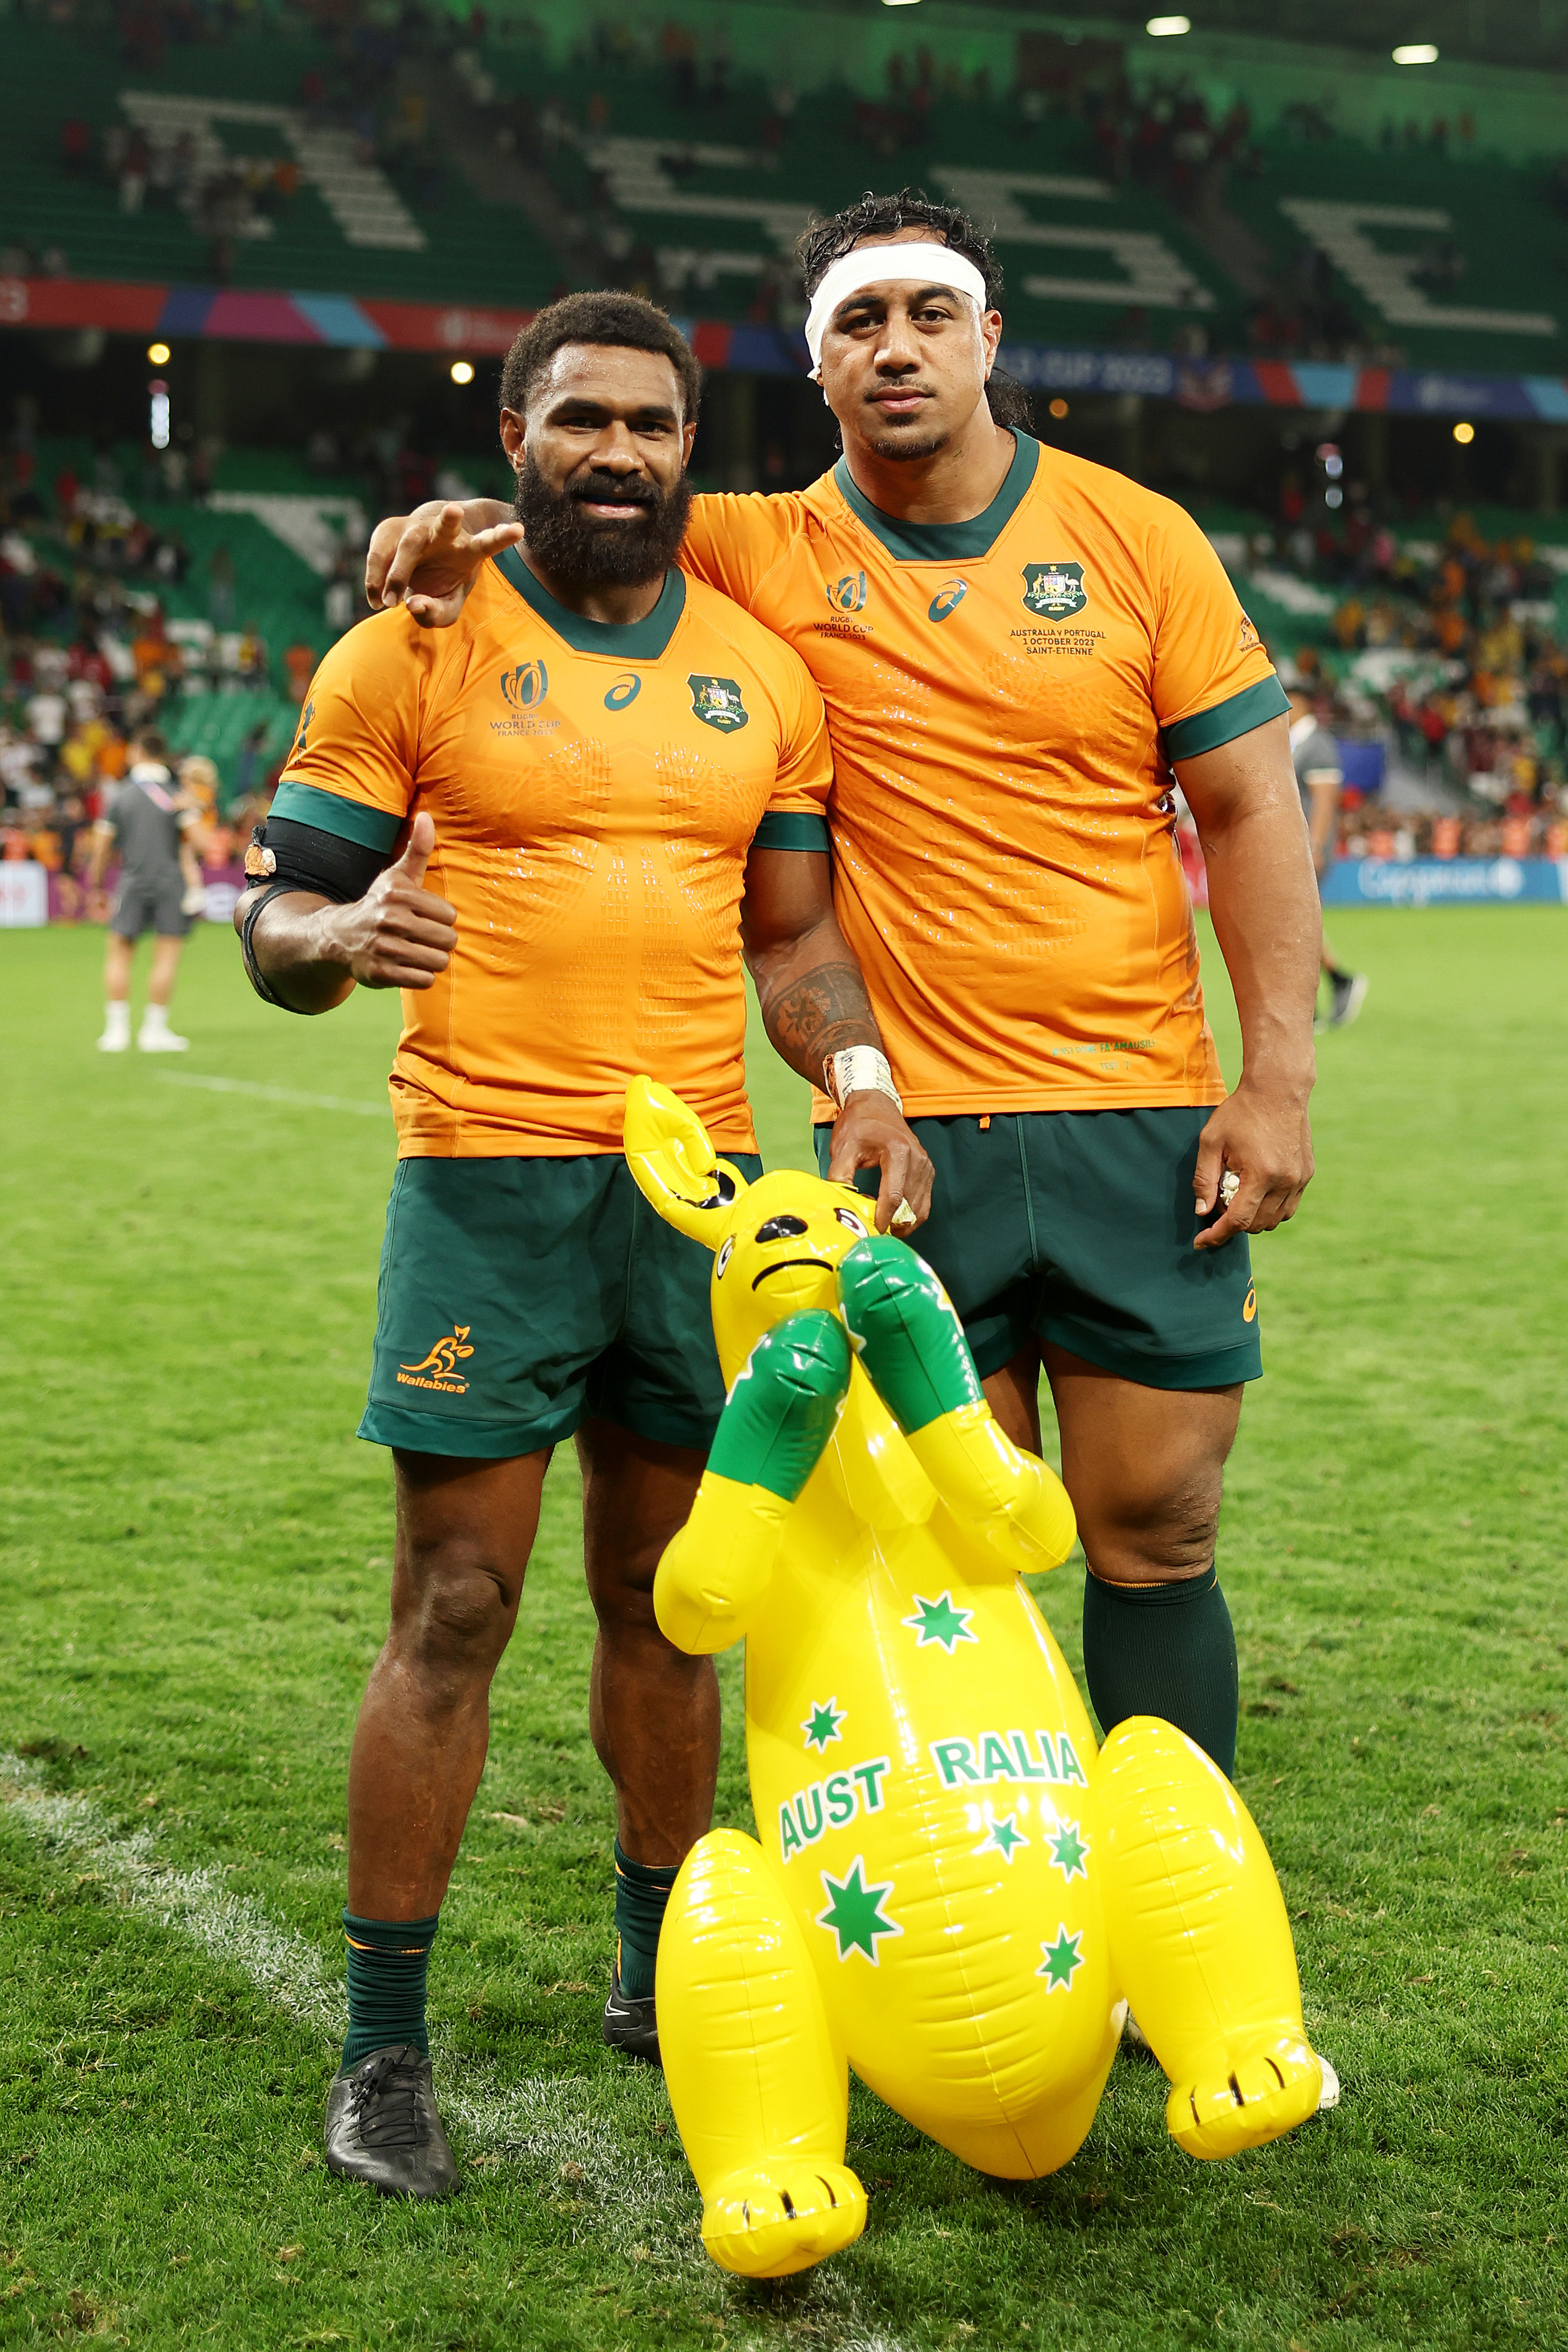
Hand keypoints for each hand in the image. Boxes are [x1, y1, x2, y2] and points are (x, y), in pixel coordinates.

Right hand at [322, 812, 455, 989]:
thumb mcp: (397, 876)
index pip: (450, 916)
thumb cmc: (379, 904)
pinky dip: (420, 976)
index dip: (441, 920)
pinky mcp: (381, 973)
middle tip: (422, 938)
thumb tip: (426, 816)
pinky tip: (406, 966)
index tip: (425, 918)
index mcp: (398, 894)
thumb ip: (417, 849)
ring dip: (432, 960)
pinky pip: (423, 980)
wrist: (340, 937)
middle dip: (440, 942)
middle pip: (448, 940)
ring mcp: (384, 948)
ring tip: (416, 952)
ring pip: (438, 961)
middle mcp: (390, 920)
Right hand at [364, 500, 520, 627]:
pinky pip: (379, 555)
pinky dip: (374, 581)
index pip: (488, 543)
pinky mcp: (389, 530)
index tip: (520, 530)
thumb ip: (436, 613)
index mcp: (467, 549)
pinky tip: (376, 600)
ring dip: (398, 573)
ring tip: (389, 604)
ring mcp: (415, 528)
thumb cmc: (438, 584)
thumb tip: (413, 605)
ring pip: (408, 543)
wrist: (415, 557)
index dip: (503, 537)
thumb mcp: (446, 606)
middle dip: (450, 519)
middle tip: (454, 511)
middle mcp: (443, 534)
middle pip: (447, 525)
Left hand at [826, 1093, 933, 1234]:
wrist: (876, 1105)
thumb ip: (840, 1175)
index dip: (882, 1219)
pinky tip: (893, 1218)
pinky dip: (910, 1215)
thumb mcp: (843, 1147)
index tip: (871, 1232)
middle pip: (908, 1206)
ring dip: (902, 1223)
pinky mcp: (928, 1172)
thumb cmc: (858, 1125)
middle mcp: (917, 1159)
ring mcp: (926, 1166)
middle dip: (892, 1224)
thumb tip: (840, 1203)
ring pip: (919, 1209)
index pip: (894, 1196)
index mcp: (898, 1152)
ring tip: (882, 1228)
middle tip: (873, 1234)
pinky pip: (923, 1203)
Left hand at [1192, 1075, 1313, 1250]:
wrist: (1278, 1090)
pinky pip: (1288, 1208)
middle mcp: (1285, 1181)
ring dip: (1253, 1220)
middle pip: (1257, 1225)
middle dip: (1233, 1225)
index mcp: (1261, 1174)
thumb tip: (1203, 1212)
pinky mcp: (1306, 1174)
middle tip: (1217, 1209)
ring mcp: (1299, 1179)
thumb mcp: (1211, 1141)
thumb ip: (1204, 1179)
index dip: (1217, 1235)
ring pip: (1275, 1220)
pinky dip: (1270, 1210)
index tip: (1201, 1242)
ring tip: (1237, 1199)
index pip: (1239, 1220)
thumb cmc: (1240, 1113)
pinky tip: (1256, 1195)